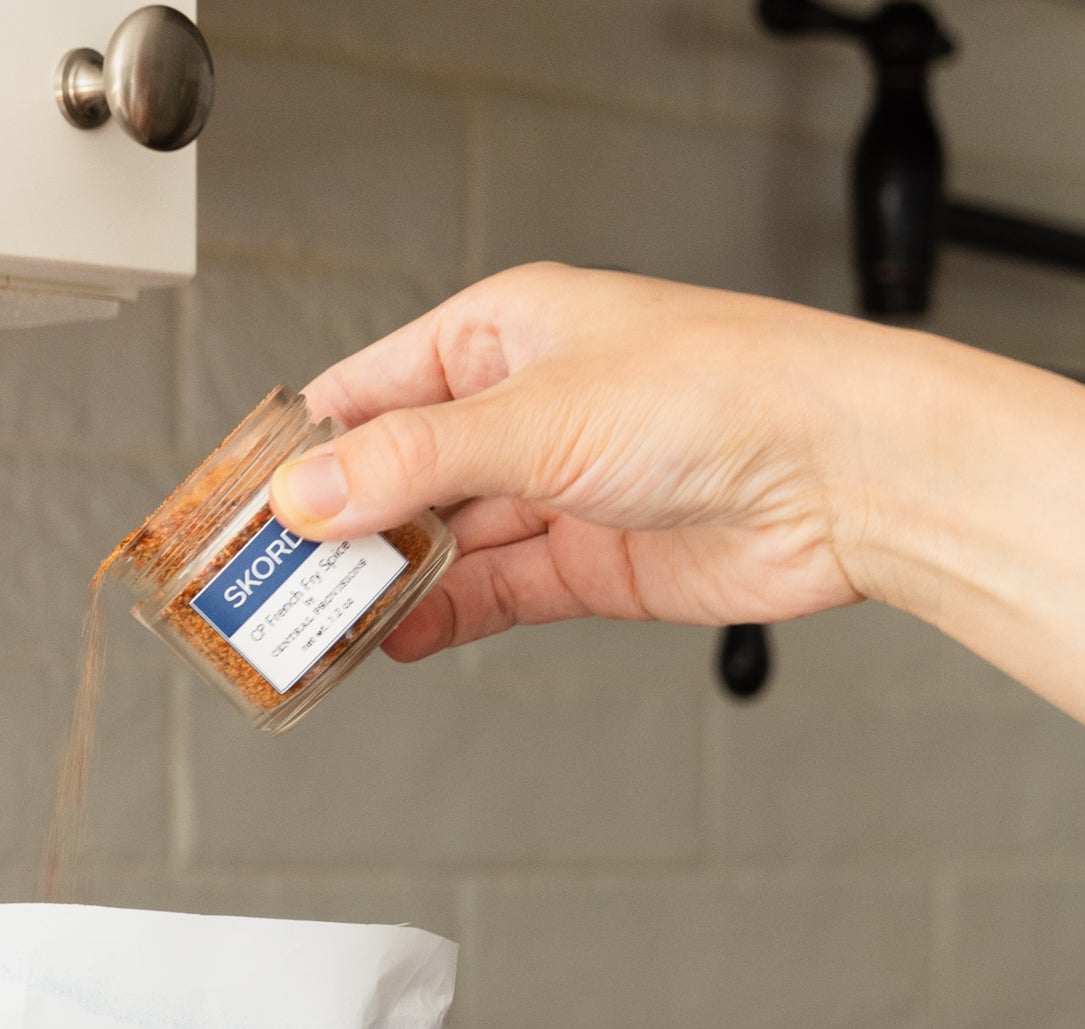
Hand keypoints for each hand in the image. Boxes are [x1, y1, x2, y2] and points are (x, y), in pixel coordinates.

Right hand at [275, 265, 898, 660]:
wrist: (840, 474)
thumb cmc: (727, 391)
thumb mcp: (539, 418)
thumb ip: (415, 464)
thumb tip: (313, 496)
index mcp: (501, 332)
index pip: (367, 392)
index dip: (301, 453)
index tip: (244, 511)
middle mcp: (523, 408)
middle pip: (393, 478)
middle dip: (333, 534)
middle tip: (267, 588)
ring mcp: (553, 490)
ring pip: (437, 544)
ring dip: (381, 586)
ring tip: (318, 627)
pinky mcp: (585, 564)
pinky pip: (487, 595)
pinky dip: (438, 619)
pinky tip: (392, 640)